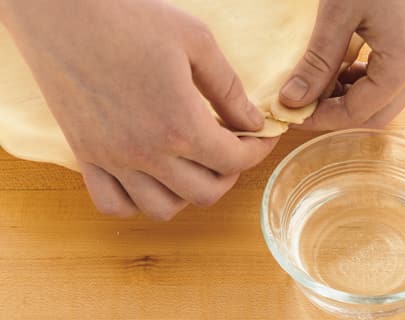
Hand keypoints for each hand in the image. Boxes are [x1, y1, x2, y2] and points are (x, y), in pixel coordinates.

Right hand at [1, 0, 275, 219]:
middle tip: (232, 147)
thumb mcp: (195, 42)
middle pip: (206, 193)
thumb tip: (252, 120)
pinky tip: (150, 177)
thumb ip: (228, 88)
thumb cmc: (129, 18)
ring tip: (194, 164)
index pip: (235, 160)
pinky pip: (114, 205)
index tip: (262, 137)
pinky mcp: (86, 156)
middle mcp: (147, 154)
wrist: (60, 11)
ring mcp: (113, 160)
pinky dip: (138, 202)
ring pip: (162, 208)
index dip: (258, 150)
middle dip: (230, 173)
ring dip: (189, 193)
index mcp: (180, 125)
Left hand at [279, 0, 404, 129]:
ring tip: (318, 83)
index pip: (358, 112)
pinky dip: (363, 81)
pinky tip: (340, 67)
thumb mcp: (338, 13)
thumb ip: (317, 61)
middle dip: (337, 113)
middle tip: (304, 103)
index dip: (322, 119)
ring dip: (350, 98)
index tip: (293, 113)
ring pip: (384, 99)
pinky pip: (390, 78)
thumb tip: (293, 99)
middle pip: (376, 114)